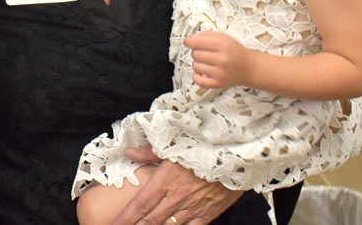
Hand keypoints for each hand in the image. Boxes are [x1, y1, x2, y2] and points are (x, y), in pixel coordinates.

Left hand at [111, 156, 240, 224]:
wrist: (236, 154)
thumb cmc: (204, 146)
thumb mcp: (174, 144)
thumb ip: (149, 152)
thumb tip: (128, 152)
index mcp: (165, 180)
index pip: (139, 206)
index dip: (125, 219)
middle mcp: (176, 198)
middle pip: (150, 221)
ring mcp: (192, 208)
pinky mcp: (208, 213)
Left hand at [185, 31, 252, 88]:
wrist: (250, 68)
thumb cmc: (236, 52)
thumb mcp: (225, 38)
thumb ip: (208, 35)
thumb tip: (191, 38)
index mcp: (224, 45)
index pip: (198, 42)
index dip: (189, 41)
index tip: (187, 41)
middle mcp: (222, 59)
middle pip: (195, 54)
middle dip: (197, 52)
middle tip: (204, 53)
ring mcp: (220, 73)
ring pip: (195, 66)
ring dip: (197, 63)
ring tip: (206, 62)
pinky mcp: (218, 84)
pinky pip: (198, 80)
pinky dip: (196, 76)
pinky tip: (202, 72)